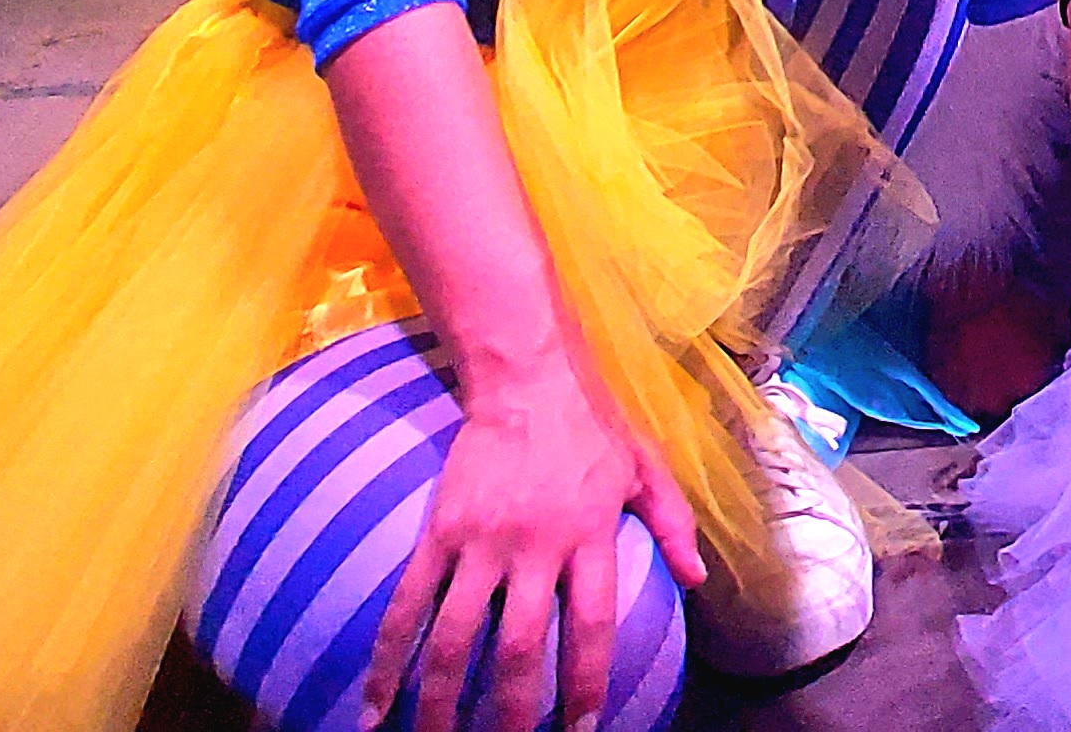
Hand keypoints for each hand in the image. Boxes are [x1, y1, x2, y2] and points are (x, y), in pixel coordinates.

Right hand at [366, 352, 700, 731]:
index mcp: (588, 534)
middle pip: (520, 644)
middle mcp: (534, 545)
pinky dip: (388, 655)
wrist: (527, 375)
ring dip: (442, 698)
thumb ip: (671, 524)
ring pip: (455, 635)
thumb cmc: (593, 423)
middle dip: (513, 708)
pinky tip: (374, 702)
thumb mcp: (646, 467)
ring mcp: (480, 540)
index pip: (591, 624)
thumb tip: (696, 580)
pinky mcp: (439, 531)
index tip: (583, 727)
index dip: (587, 681)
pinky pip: (408, 602)